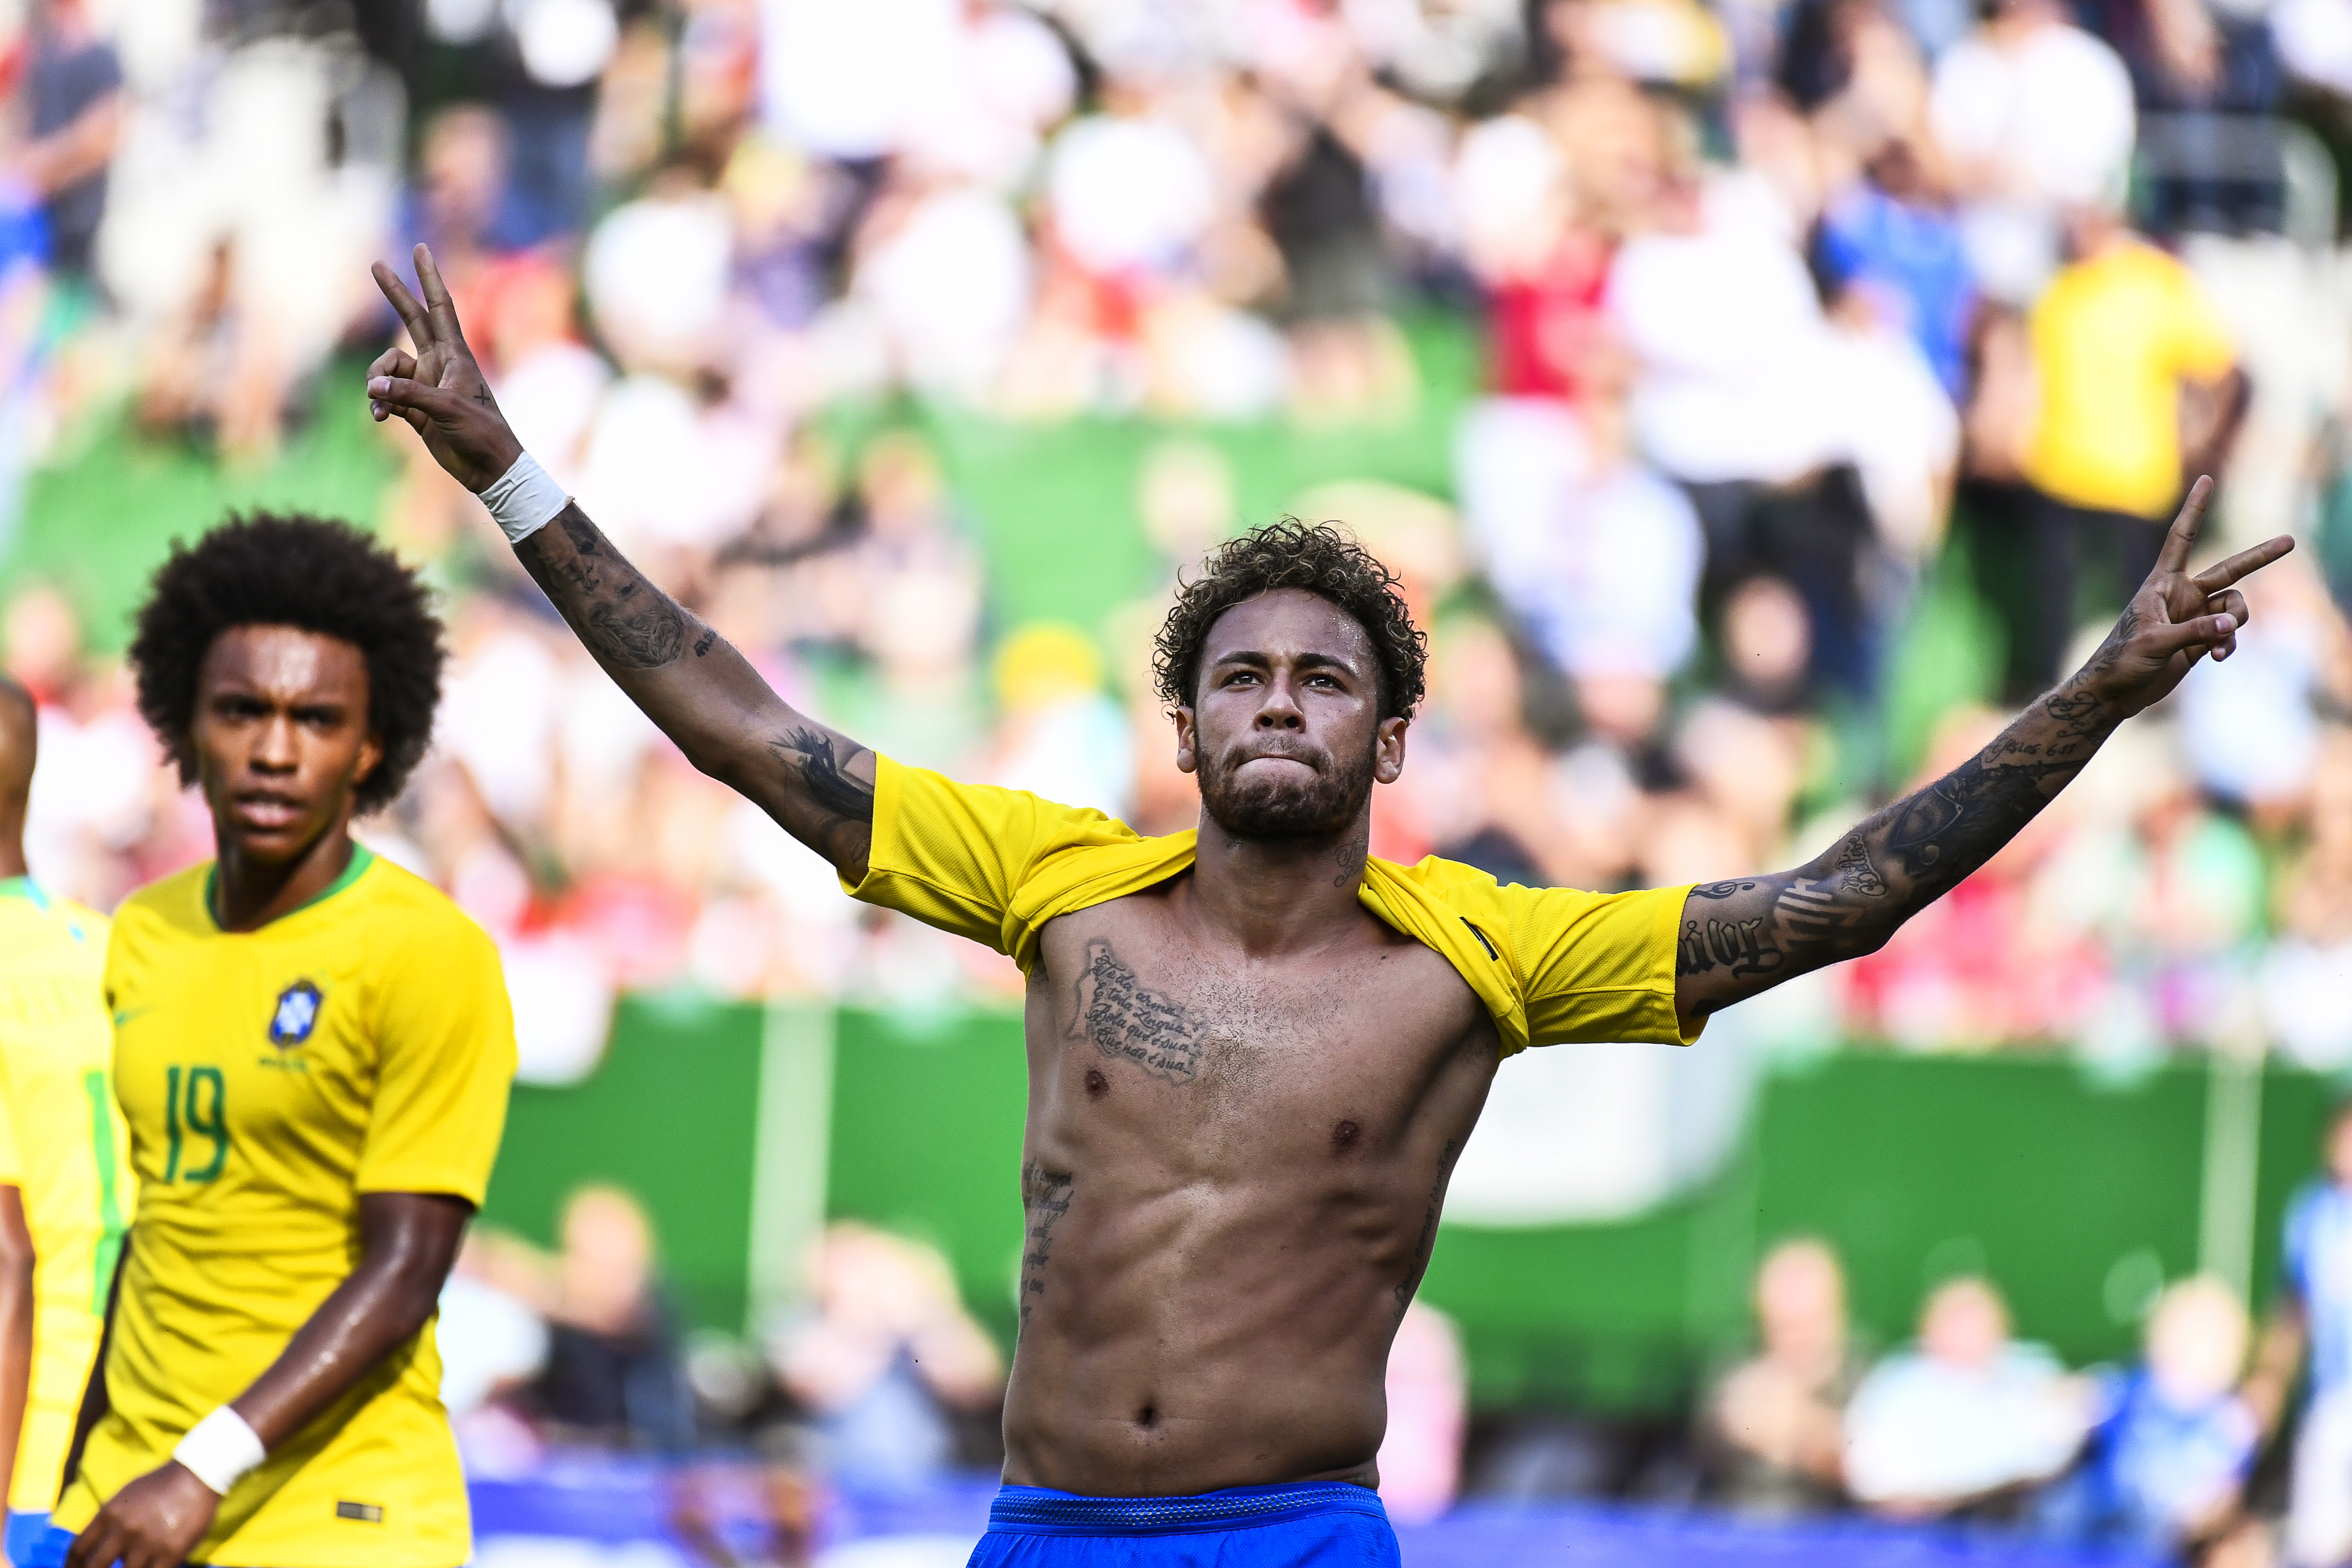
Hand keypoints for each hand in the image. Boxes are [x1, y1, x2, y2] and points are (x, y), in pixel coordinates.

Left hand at [65, 1461, 218, 1567]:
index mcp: (109, 1513)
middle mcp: (124, 1529)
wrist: (198, 1475)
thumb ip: (108, 1519)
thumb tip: (96, 1544)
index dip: (73, 1565)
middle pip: (95, 1567)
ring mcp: (147, 1542)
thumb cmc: (161, 1485)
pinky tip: (154, 1566)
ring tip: (136, 1563)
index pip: (78, 1548)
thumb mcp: (126, 1495)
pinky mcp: (171, 1551)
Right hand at [365, 243, 521, 492]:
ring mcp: (426, 384)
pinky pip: (386, 394)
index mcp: (455, 355)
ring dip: (377, 382)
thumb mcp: (446, 410)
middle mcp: (439, 363)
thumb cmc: (480, 434)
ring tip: (381, 406)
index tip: (421, 249)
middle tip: (376, 264)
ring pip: (387, 367)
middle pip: (412, 319)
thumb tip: (373, 388)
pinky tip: (380, 417)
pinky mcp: (415, 407)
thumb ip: (408, 395)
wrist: (488, 469)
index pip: (440, 307)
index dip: (429, 278)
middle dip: (395, 293)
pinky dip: (379, 403)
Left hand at [2072, 476, 2294, 718]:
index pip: (2180, 538)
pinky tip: (2217, 658)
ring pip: (2234, 607)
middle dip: (2259, 558)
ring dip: (2234, 625)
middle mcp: (2182, 595)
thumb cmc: (2122, 661)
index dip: (2194, 509)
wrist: (2115, 693)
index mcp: (2161, 584)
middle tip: (2291, 541)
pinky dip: (2227, 644)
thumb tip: (2230, 626)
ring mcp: (2194, 617)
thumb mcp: (2155, 643)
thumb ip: (2195, 632)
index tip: (2205, 478)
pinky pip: (2229, 633)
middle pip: (2229, 571)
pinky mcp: (2200, 639)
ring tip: (2217, 647)